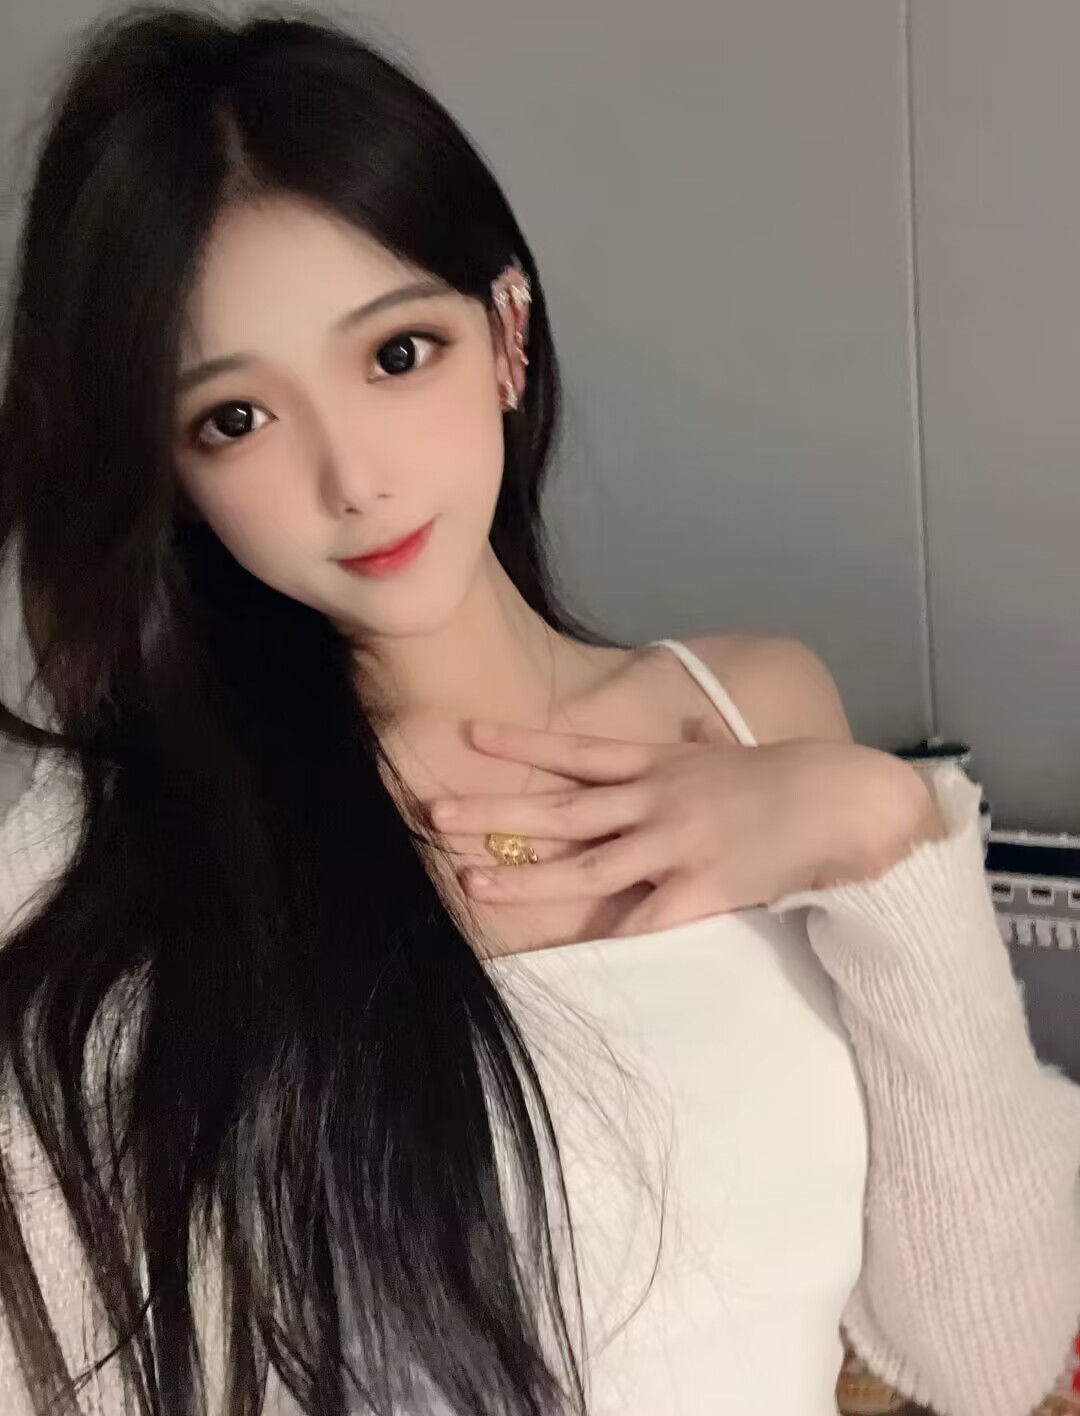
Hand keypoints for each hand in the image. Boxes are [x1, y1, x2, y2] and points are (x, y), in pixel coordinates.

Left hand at [429, 722, 943, 935]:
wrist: (846, 800)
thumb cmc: (789, 776)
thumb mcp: (732, 751)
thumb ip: (699, 743)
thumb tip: (692, 724)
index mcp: (660, 762)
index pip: (577, 750)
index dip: (522, 744)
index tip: (469, 735)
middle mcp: (656, 798)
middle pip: (561, 808)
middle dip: (496, 811)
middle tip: (437, 811)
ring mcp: (675, 844)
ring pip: (585, 864)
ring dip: (525, 876)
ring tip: (471, 881)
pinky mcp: (702, 888)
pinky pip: (645, 919)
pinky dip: (608, 937)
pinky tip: (568, 953)